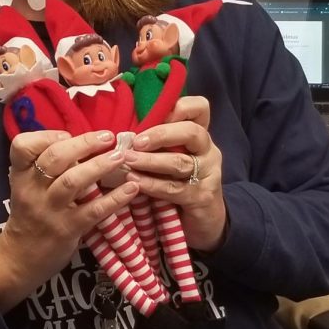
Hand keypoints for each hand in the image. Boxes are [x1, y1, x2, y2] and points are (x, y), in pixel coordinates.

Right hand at [0, 129, 139, 311]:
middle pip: (54, 159)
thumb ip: (47, 166)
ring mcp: (50, 210)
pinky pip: (94, 211)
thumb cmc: (30, 214)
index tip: (67, 134)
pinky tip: (132, 187)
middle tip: (108, 137)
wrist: (20, 257)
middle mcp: (32, 190)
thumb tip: (83, 141)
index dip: (45, 136)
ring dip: (100, 166)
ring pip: (73, 182)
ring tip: (120, 156)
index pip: (22, 146)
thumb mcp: (28, 186)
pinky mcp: (68, 229)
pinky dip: (115, 198)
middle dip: (83, 144)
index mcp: (21, 175)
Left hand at [123, 96, 226, 252]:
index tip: (153, 113)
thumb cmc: (179, 184)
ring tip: (128, 160)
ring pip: (180, 162)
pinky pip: (174, 188)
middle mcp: (208, 150)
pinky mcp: (201, 197)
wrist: (203, 222)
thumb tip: (120, 129)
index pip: (200, 108)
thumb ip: (157, 143)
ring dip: (150, 160)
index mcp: (199, 136)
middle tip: (136, 140)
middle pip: (192, 132)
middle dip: (161, 134)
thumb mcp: (170, 158)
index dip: (180, 106)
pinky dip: (152, 184)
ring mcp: (208, 174)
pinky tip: (134, 181)